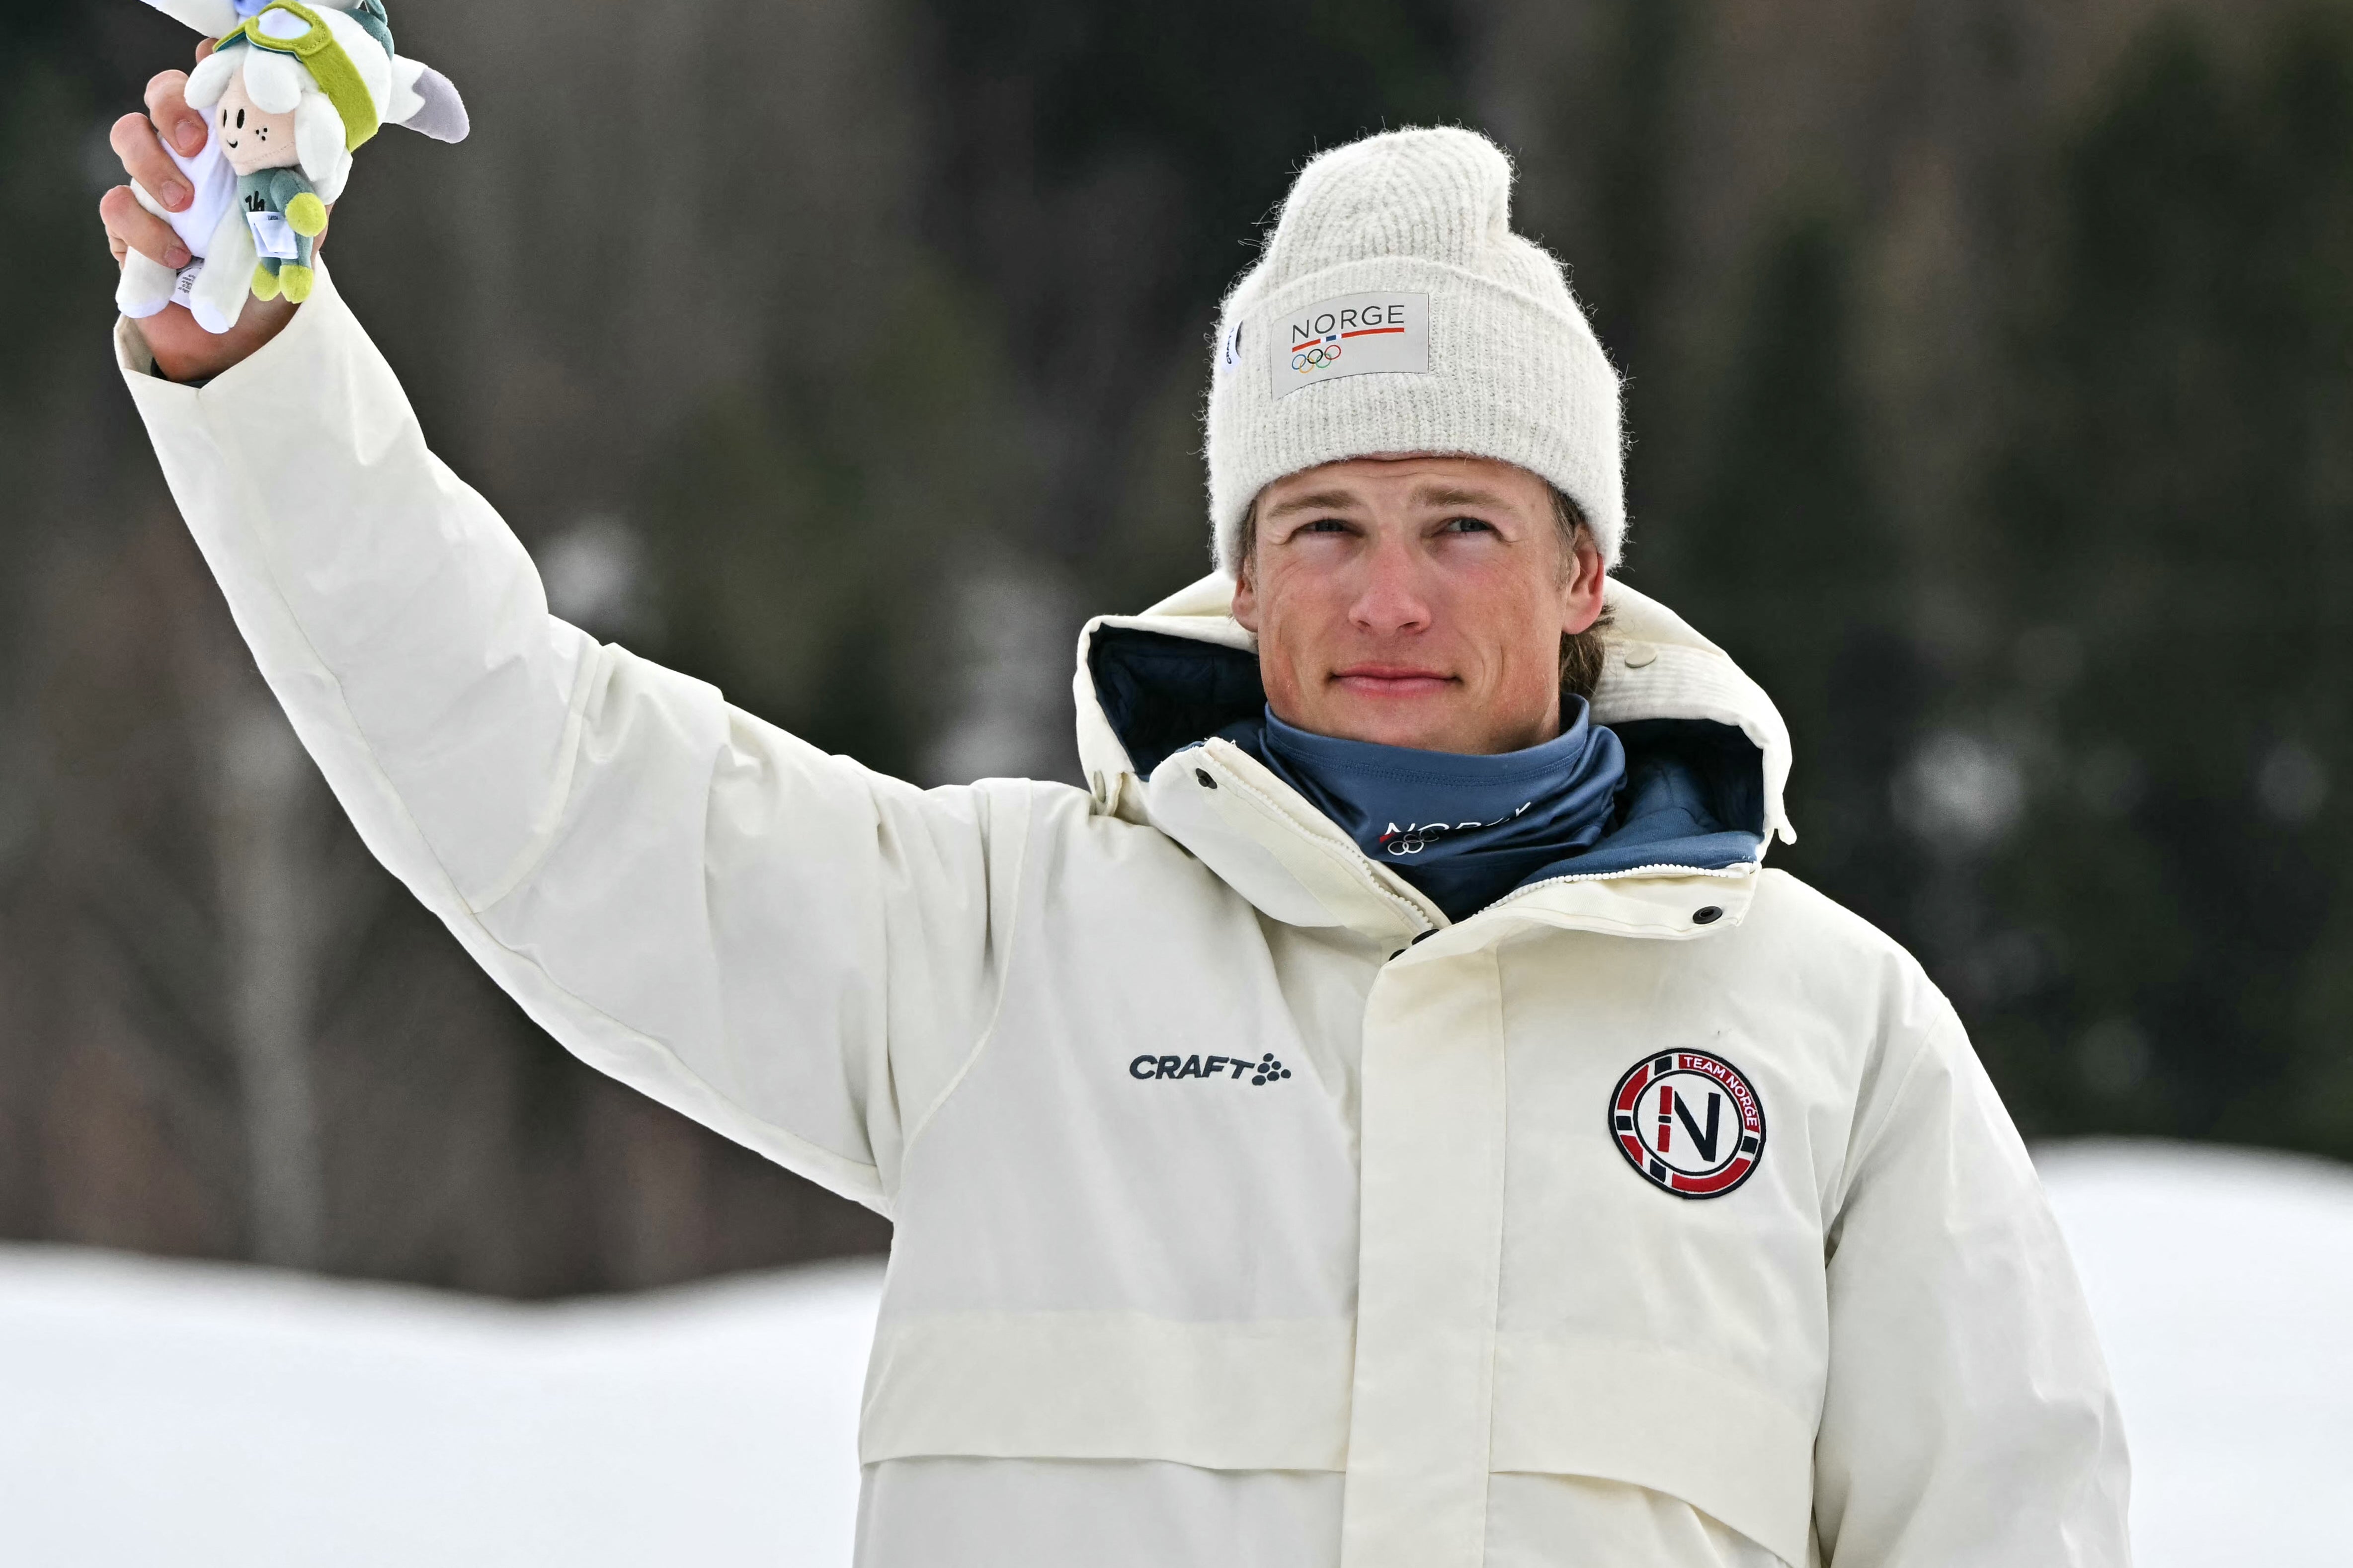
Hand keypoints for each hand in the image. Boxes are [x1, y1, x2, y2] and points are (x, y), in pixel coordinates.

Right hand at [98, 41, 314, 383]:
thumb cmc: (271, 263)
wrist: (240, 327)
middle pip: (162, 94)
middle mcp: (189, 150)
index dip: (211, 65)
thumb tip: (323, 161)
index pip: (214, 84)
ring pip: (129, 135)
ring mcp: (152, 180)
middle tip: (193, 142)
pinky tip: (176, 255)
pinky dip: (143, 229)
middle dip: (171, 106)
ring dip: (152, 165)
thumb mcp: (302, 226)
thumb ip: (308, 192)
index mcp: (232, 140)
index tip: (216, 63)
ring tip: (184, 205)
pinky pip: (116, 205)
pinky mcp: (128, 221)